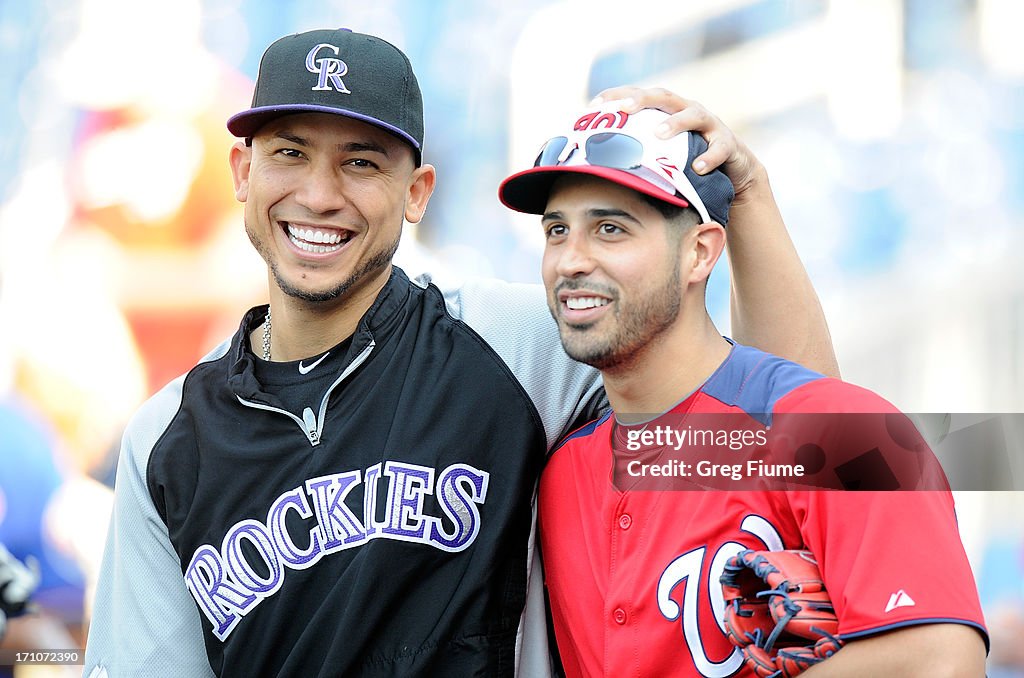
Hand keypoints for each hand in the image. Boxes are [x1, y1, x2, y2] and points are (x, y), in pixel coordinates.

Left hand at [591, 86, 765, 204]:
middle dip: (642, 99)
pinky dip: (710, 157)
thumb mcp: (662, 156)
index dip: (617, 96)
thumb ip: (637, 155)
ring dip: (676, 123)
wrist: (733, 172)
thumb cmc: (688, 163)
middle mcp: (688, 110)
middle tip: (624, 109)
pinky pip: (720, 147)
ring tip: (659, 134)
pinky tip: (698, 168)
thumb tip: (597, 168)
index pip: (639, 95)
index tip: (593, 105)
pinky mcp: (728, 143)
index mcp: (668, 111)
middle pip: (663, 97)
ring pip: (694, 115)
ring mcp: (710, 124)